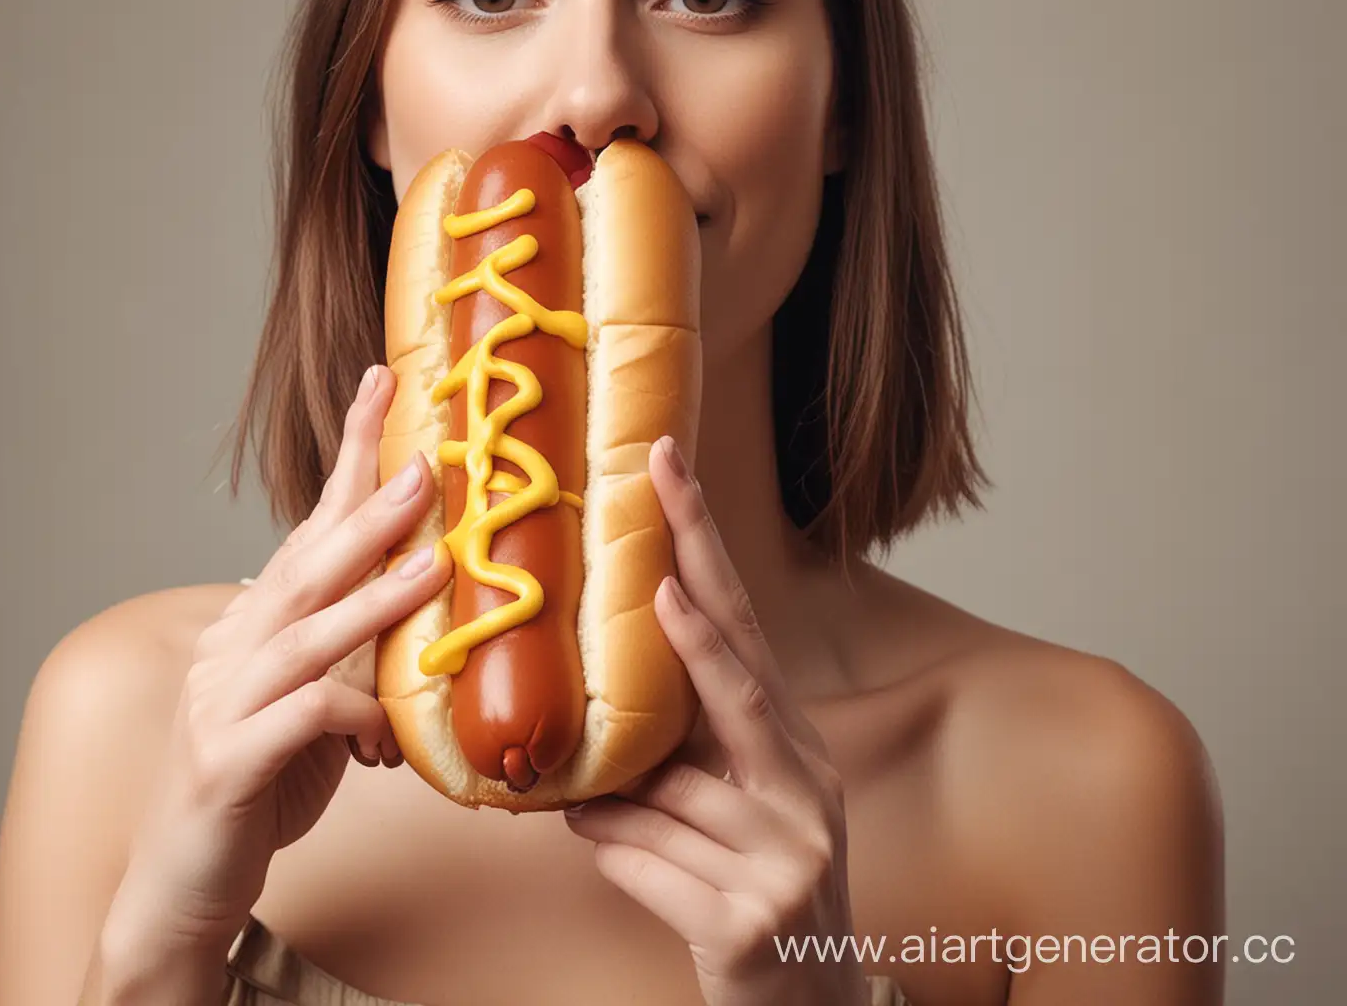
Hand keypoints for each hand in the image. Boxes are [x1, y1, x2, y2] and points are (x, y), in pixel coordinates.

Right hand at [112, 365, 449, 949]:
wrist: (181, 877)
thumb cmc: (261, 777)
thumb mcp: (316, 699)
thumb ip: (355, 647)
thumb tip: (423, 596)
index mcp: (256, 623)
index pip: (309, 527)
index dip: (348, 458)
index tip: (383, 386)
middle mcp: (233, 648)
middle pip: (305, 564)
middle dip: (366, 511)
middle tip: (425, 463)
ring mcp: (222, 703)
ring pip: (304, 636)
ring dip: (372, 598)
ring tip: (433, 565)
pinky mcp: (227, 762)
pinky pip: (299, 725)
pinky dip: (349, 717)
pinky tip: (386, 731)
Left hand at [563, 437, 867, 1005]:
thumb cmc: (750, 889)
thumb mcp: (725, 806)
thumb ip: (671, 748)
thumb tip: (584, 703)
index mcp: (791, 743)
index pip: (742, 625)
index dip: (703, 545)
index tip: (668, 467)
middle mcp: (802, 784)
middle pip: (737, 674)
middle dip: (689, 597)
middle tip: (655, 509)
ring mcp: (786, 852)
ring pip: (659, 789)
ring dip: (612, 799)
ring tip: (583, 801)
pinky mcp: (750, 919)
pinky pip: (642, 861)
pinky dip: (611, 854)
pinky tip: (602, 851)